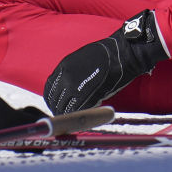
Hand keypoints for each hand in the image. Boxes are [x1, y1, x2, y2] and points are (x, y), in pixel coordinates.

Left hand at [43, 11, 167, 113]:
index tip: (57, 104)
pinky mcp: (85, 96)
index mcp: (64, 66)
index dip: (53, 98)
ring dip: (68, 115)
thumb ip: (72, 71)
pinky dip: (78, 116)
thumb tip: (68, 86)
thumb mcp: (83, 58)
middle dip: (59, 109)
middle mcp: (65, 77)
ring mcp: (74, 87)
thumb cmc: (107, 55)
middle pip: (54, 100)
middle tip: (66, 114)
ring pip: (63, 108)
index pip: (49, 88)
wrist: (122, 53)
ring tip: (75, 118)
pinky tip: (84, 116)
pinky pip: (75, 111)